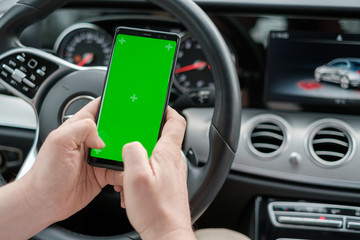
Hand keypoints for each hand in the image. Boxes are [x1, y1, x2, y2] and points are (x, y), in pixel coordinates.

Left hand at [22, 98, 123, 221]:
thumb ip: (82, 128)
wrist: (45, 202)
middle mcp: (89, 141)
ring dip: (127, 153)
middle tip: (133, 134)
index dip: (111, 104)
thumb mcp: (59, 141)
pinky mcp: (103, 175)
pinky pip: (120, 171)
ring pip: (120, 150)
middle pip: (114, 129)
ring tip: (132, 156)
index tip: (126, 103)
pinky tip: (124, 174)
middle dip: (126, 130)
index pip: (97, 108)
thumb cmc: (46, 173)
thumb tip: (102, 137)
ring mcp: (97, 159)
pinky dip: (125, 172)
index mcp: (77, 128)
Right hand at [118, 107, 195, 239]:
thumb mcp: (136, 176)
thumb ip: (132, 152)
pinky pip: (157, 168)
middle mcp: (175, 161)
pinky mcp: (169, 184)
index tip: (156, 104)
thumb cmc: (155, 210)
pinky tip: (133, 180)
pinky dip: (145, 168)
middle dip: (147, 132)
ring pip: (158, 153)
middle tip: (132, 134)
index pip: (175, 121)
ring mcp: (173, 173)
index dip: (167, 109)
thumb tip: (131, 142)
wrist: (166, 234)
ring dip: (143, 153)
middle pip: (164, 136)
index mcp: (168, 154)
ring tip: (128, 162)